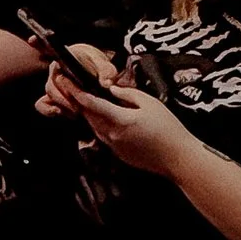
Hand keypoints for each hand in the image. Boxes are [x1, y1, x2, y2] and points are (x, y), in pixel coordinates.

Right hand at [35, 43, 122, 117]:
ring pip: (50, 94)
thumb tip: (106, 83)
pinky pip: (43, 104)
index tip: (33, 39)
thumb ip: (107, 72)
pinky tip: (58, 113)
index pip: (48, 48)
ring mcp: (53, 84)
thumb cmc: (97, 67)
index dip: (38, 44)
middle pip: (52, 82)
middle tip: (78, 105)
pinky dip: (48, 110)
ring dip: (62, 103)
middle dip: (64, 95)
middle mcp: (55, 70)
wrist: (95, 76)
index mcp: (65, 57)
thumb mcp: (105, 66)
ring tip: (76, 111)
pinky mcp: (53, 98)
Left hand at [48, 67, 185, 174]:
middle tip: (68, 87)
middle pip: (87, 115)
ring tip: (83, 100)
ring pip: (94, 127)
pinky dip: (99, 125)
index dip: (74, 90)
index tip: (63, 80)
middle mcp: (112, 135)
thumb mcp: (150, 104)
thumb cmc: (168, 128)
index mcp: (119, 120)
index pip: (90, 103)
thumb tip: (111, 90)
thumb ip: (128, 94)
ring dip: (87, 114)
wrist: (178, 159)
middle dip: (76, 101)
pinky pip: (104, 137)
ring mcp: (114, 147)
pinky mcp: (119, 155)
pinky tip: (104, 118)